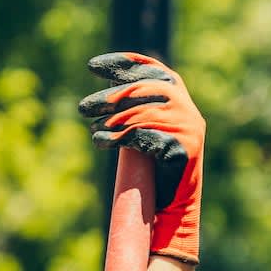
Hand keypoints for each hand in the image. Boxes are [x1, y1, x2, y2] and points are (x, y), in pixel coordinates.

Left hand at [79, 52, 204, 263]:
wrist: (173, 207)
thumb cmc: (153, 171)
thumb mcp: (142, 134)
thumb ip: (132, 113)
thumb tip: (102, 98)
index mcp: (178, 100)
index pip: (152, 70)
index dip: (123, 64)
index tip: (92, 66)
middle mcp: (188, 109)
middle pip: (143, 90)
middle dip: (108, 97)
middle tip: (81, 108)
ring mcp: (189, 128)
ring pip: (142, 114)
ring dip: (110, 121)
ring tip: (91, 129)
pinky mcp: (183, 148)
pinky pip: (144, 136)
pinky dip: (118, 138)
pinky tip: (99, 142)